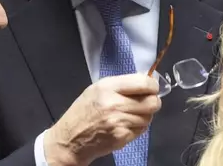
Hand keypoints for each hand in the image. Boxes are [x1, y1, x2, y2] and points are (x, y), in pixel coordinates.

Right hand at [43, 73, 160, 165]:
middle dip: (152, 102)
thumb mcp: (97, 89)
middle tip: (146, 102)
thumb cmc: (83, 111)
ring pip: (149, 117)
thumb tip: (146, 82)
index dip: (153, 85)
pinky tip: (125, 126)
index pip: (143, 83)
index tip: (152, 88)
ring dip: (144, 116)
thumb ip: (121, 85)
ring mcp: (119, 122)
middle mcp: (114, 103)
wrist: (69, 139)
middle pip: (152, 102)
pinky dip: (137, 128)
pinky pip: (141, 130)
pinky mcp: (121, 137)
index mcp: (108, 87)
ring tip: (130, 115)